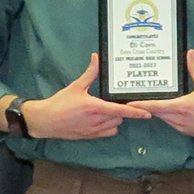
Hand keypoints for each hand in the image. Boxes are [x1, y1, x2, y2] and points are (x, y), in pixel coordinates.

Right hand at [21, 54, 153, 139]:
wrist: (45, 121)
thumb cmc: (60, 103)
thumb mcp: (76, 86)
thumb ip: (90, 72)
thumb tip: (96, 57)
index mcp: (96, 107)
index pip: (121, 111)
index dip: (136, 112)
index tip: (148, 113)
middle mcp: (97, 121)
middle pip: (120, 118)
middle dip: (121, 111)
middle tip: (115, 103)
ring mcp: (94, 131)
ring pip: (114, 126)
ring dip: (115, 119)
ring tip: (107, 110)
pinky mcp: (90, 136)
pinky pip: (107, 133)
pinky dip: (108, 127)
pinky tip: (101, 120)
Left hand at [127, 50, 193, 142]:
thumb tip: (190, 53)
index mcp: (181, 107)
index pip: (155, 106)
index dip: (141, 105)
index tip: (128, 104)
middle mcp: (178, 119)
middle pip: (156, 113)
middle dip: (146, 107)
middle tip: (134, 100)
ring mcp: (181, 127)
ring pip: (163, 118)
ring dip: (157, 112)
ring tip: (149, 104)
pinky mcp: (186, 132)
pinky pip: (171, 123)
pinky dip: (167, 117)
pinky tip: (168, 111)